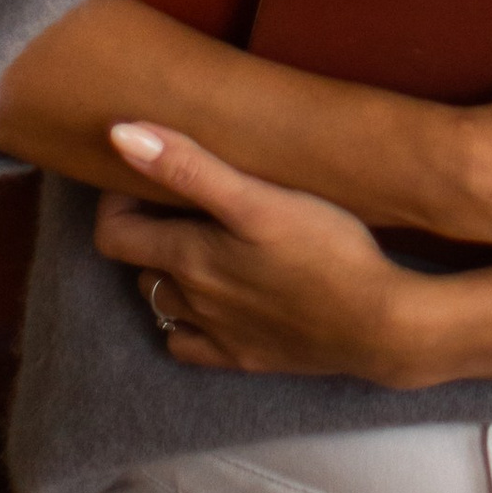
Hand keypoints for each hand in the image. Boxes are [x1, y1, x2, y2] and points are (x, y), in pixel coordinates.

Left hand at [96, 120, 459, 384]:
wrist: (378, 322)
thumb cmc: (325, 249)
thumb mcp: (258, 198)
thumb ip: (188, 166)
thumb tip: (119, 134)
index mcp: (189, 258)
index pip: (113, 235)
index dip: (117, 202)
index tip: (145, 177)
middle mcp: (192, 301)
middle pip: (140, 266)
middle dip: (147, 232)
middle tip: (180, 201)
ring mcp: (218, 335)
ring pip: (164, 304)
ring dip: (168, 274)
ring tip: (200, 242)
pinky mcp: (246, 358)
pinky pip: (190, 346)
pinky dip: (187, 323)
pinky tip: (213, 301)